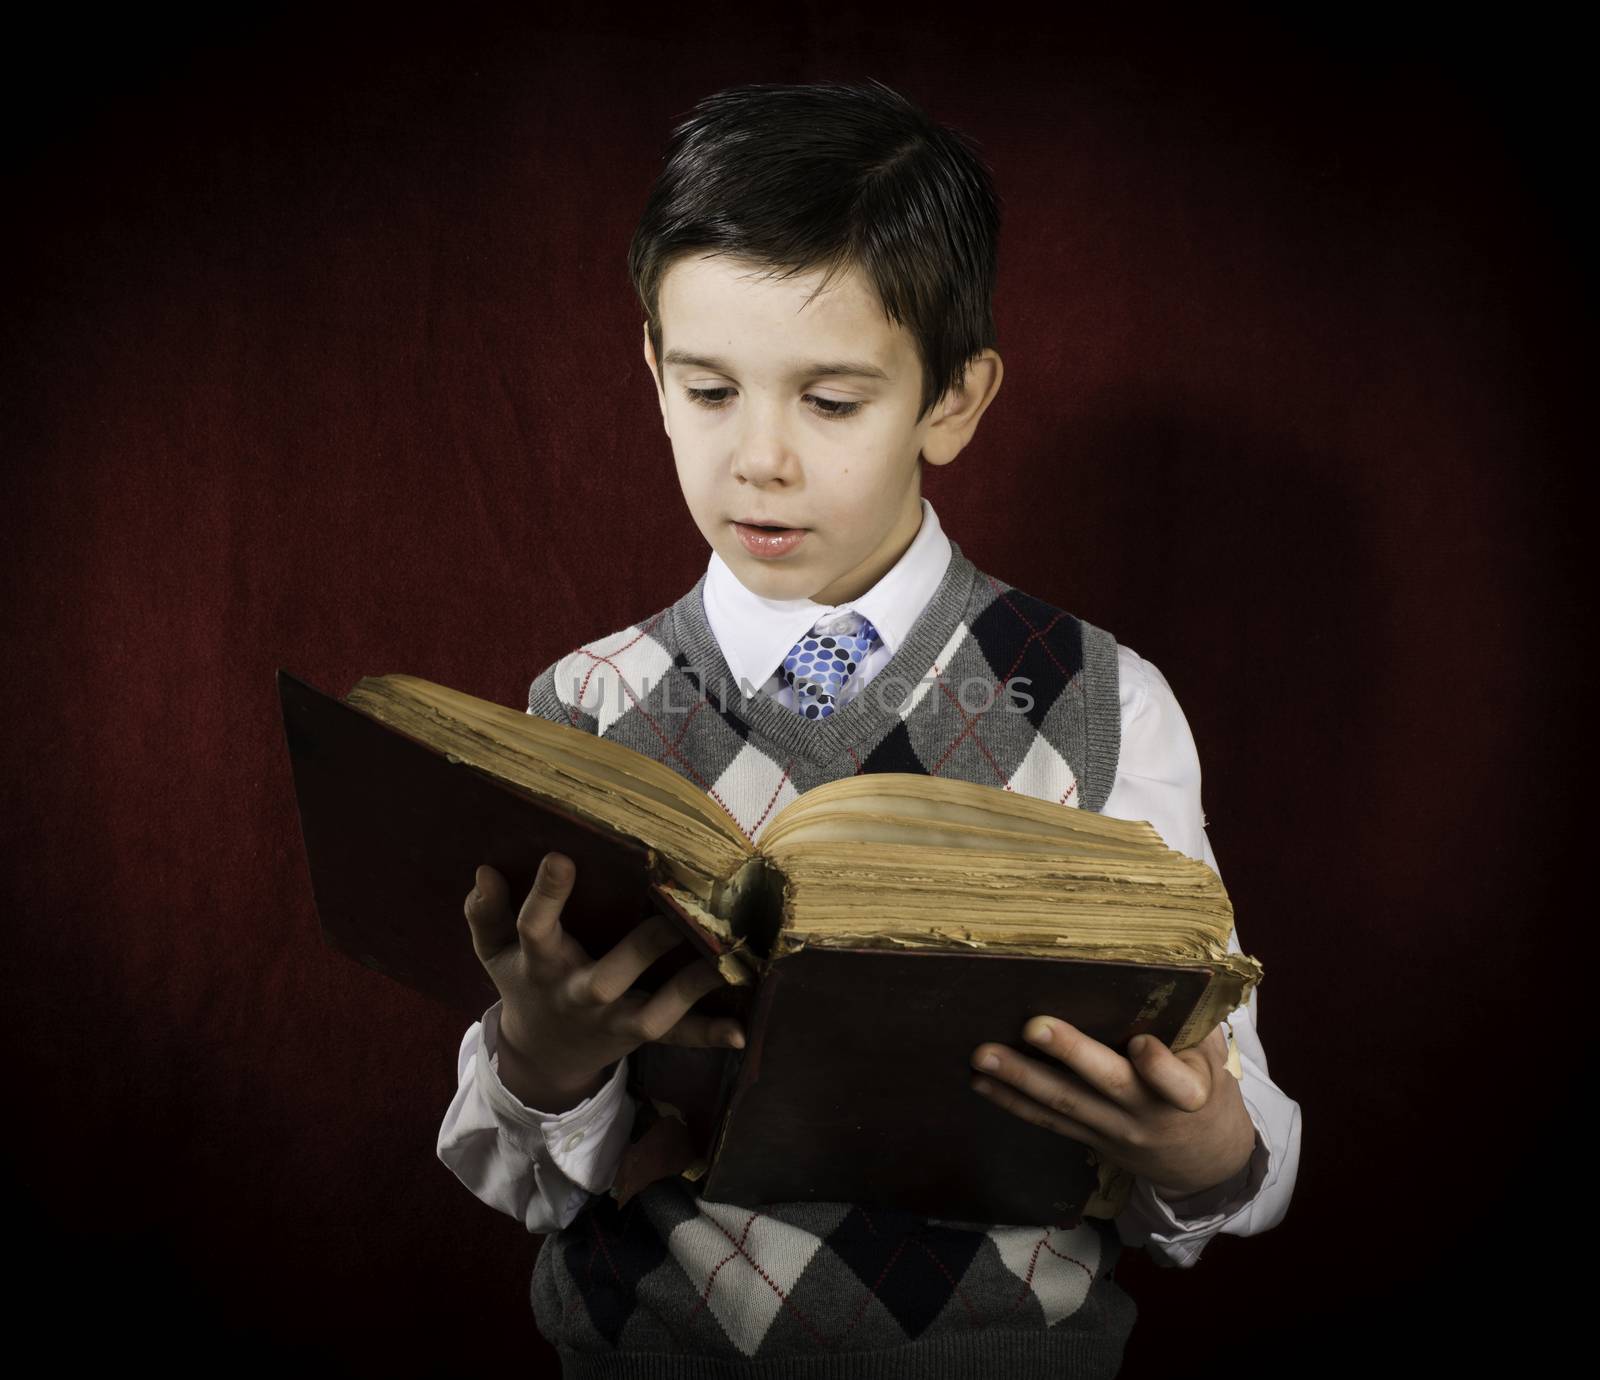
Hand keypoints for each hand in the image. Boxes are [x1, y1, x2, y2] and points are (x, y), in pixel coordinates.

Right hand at [464, 853, 743, 1111]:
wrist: (542, 1055)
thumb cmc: (525, 982)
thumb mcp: (494, 953)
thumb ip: (484, 915)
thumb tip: (484, 872)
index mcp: (540, 965)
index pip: (534, 928)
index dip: (545, 895)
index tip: (560, 856)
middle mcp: (579, 993)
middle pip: (606, 978)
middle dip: (641, 948)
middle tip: (676, 911)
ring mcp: (613, 1019)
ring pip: (652, 1013)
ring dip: (687, 989)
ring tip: (722, 959)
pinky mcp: (640, 1035)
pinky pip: (677, 1038)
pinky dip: (709, 1035)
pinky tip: (741, 1031)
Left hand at [969, 1018, 1255, 1199]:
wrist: (1206, 1164)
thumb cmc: (1208, 1092)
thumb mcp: (1215, 1061)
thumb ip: (1193, 1026)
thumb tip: (1165, 973)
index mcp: (1189, 1093)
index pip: (1178, 1083)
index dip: (1160, 1065)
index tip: (1142, 1043)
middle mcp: (1147, 1114)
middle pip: (1107, 1084)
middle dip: (1070, 1054)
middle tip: (1033, 1025)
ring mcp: (1115, 1131)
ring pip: (1065, 1104)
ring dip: (1020, 1078)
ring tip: (983, 1055)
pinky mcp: (1091, 1140)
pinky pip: (1049, 1121)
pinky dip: (1012, 1101)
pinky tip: (982, 1082)